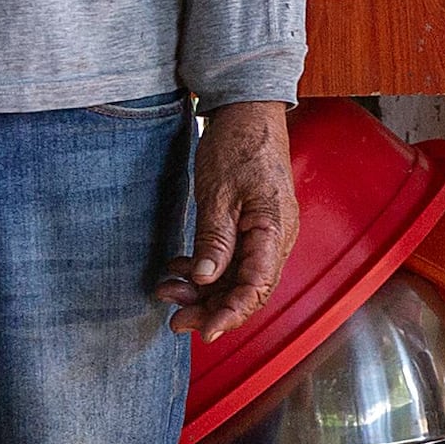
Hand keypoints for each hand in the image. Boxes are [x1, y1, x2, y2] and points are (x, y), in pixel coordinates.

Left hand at [160, 99, 297, 338]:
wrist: (248, 111)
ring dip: (203, 290)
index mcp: (274, 231)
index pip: (255, 288)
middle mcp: (276, 239)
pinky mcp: (252, 227)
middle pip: (246, 290)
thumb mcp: (218, 194)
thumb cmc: (239, 144)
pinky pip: (232, 260)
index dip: (230, 314)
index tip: (203, 331)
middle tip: (175, 318)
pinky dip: (205, 269)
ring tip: (168, 291)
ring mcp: (265, 234)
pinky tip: (180, 268)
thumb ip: (214, 239)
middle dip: (210, 309)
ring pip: (236, 278)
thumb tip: (204, 279)